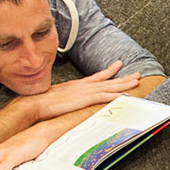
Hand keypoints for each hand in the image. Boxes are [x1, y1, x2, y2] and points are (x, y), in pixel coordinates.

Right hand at [22, 62, 138, 120]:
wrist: (33, 104)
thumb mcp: (56, 98)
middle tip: (136, 74)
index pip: (96, 77)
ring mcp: (84, 92)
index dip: (109, 72)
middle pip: (107, 80)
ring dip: (124, 84)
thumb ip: (64, 98)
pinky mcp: (83, 99)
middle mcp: (82, 86)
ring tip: (136, 81)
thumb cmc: (40, 103)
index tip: (118, 65)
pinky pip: (104, 97)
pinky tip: (125, 96)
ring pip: (109, 87)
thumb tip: (67, 102)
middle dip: (122, 77)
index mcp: (76, 86)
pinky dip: (116, 96)